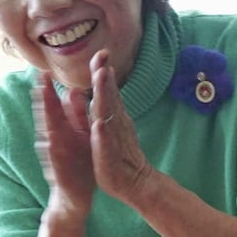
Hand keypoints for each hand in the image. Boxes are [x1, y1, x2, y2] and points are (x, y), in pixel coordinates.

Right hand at [33, 73, 94, 219]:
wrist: (77, 195)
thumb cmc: (79, 163)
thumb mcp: (80, 135)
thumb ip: (76, 116)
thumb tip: (72, 91)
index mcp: (64, 130)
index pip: (54, 106)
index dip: (49, 90)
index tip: (44, 71)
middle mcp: (56, 139)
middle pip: (48, 115)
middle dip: (43, 97)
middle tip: (38, 78)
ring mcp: (56, 154)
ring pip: (49, 133)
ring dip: (45, 118)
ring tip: (41, 102)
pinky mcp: (59, 169)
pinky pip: (55, 158)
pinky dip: (53, 148)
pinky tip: (50, 139)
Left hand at [87, 51, 154, 203]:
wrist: (137, 184)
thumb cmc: (121, 156)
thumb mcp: (112, 127)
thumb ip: (107, 105)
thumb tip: (104, 82)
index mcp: (113, 118)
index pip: (108, 92)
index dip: (104, 72)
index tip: (102, 52)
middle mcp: (115, 125)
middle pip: (109, 98)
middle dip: (104, 79)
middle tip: (102, 58)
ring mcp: (114, 140)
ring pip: (107, 115)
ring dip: (105, 97)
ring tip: (101, 79)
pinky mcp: (109, 157)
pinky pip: (106, 144)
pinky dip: (103, 134)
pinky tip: (99, 124)